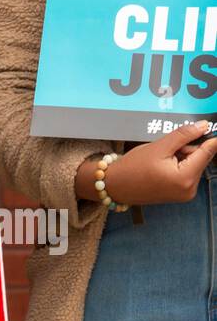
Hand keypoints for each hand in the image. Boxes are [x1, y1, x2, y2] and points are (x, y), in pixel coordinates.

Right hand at [75, 121, 216, 205]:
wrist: (113, 186)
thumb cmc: (132, 168)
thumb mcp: (159, 146)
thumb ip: (184, 135)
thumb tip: (204, 126)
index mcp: (184, 178)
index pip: (208, 151)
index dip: (209, 137)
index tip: (208, 127)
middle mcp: (189, 190)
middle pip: (200, 158)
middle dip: (187, 149)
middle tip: (166, 151)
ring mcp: (184, 194)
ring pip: (194, 164)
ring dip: (181, 157)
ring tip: (160, 161)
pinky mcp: (179, 194)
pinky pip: (187, 173)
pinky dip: (178, 166)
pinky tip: (161, 167)